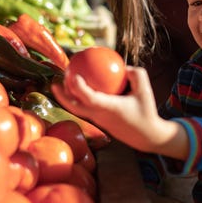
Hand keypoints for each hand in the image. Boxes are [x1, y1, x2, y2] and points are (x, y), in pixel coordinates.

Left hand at [52, 66, 181, 154]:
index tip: (73, 75)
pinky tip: (83, 89)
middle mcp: (100, 116)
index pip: (89, 98)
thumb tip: (123, 65)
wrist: (147, 137)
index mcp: (109, 108)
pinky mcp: (100, 123)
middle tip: (54, 83)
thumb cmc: (146, 111)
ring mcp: (98, 121)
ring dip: (68, 98)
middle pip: (74, 108)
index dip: (79, 87)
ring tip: (63, 84)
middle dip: (61, 97)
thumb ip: (135, 74)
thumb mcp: (145, 90)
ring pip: (78, 109)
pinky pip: (86, 109)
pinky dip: (81, 100)